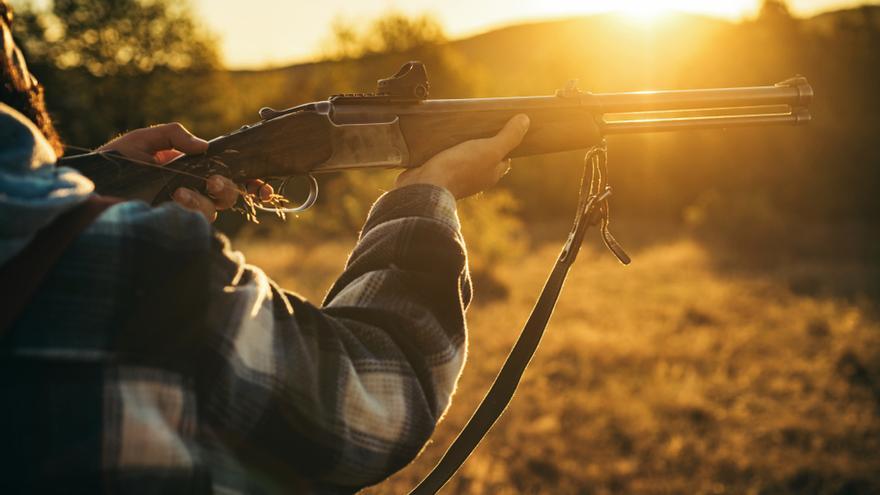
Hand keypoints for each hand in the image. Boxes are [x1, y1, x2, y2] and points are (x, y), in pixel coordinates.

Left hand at [98, 122, 271, 221]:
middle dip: (228, 189)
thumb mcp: (144, 139)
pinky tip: (174, 201)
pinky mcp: (172, 223)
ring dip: (202, 202)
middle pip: (228, 196)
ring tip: (180, 193)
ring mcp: (183, 210)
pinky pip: (193, 222)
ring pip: (213, 212)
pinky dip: (189, 210)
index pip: (230, 178)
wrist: (90, 185)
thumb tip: (204, 146)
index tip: (263, 187)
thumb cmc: (116, 162)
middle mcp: (193, 193)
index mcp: (193, 171)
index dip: (251, 183)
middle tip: (213, 183)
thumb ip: (173, 135)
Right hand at [394, 114, 529, 198]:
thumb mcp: (490, 150)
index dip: (507, 142)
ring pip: (463, 155)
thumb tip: (526, 120)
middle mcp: (475, 177)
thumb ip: (509, 137)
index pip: (504, 158)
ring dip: (462, 142)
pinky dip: (445, 147)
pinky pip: (445, 157)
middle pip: (484, 155)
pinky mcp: (438, 172)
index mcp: (490, 174)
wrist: (425, 186)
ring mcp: (456, 175)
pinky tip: (441, 134)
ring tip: (461, 123)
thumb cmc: (460, 169)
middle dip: (483, 140)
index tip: (504, 125)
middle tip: (481, 120)